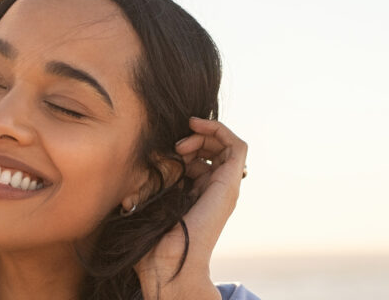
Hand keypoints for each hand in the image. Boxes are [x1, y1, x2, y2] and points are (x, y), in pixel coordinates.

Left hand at [135, 117, 247, 299]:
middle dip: (196, 137)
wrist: (168, 262)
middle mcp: (215, 188)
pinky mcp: (230, 183)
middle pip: (215, 149)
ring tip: (183, 142)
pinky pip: (238, 146)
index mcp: (199, 192)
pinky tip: (197, 127)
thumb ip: (156, 178)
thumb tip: (151, 158)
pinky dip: (219, 130)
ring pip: (227, 145)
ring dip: (205, 133)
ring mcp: (225, 185)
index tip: (167, 147)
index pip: (202, 158)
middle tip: (176, 144)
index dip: (186, 145)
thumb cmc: (154, 237)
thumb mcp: (151, 197)